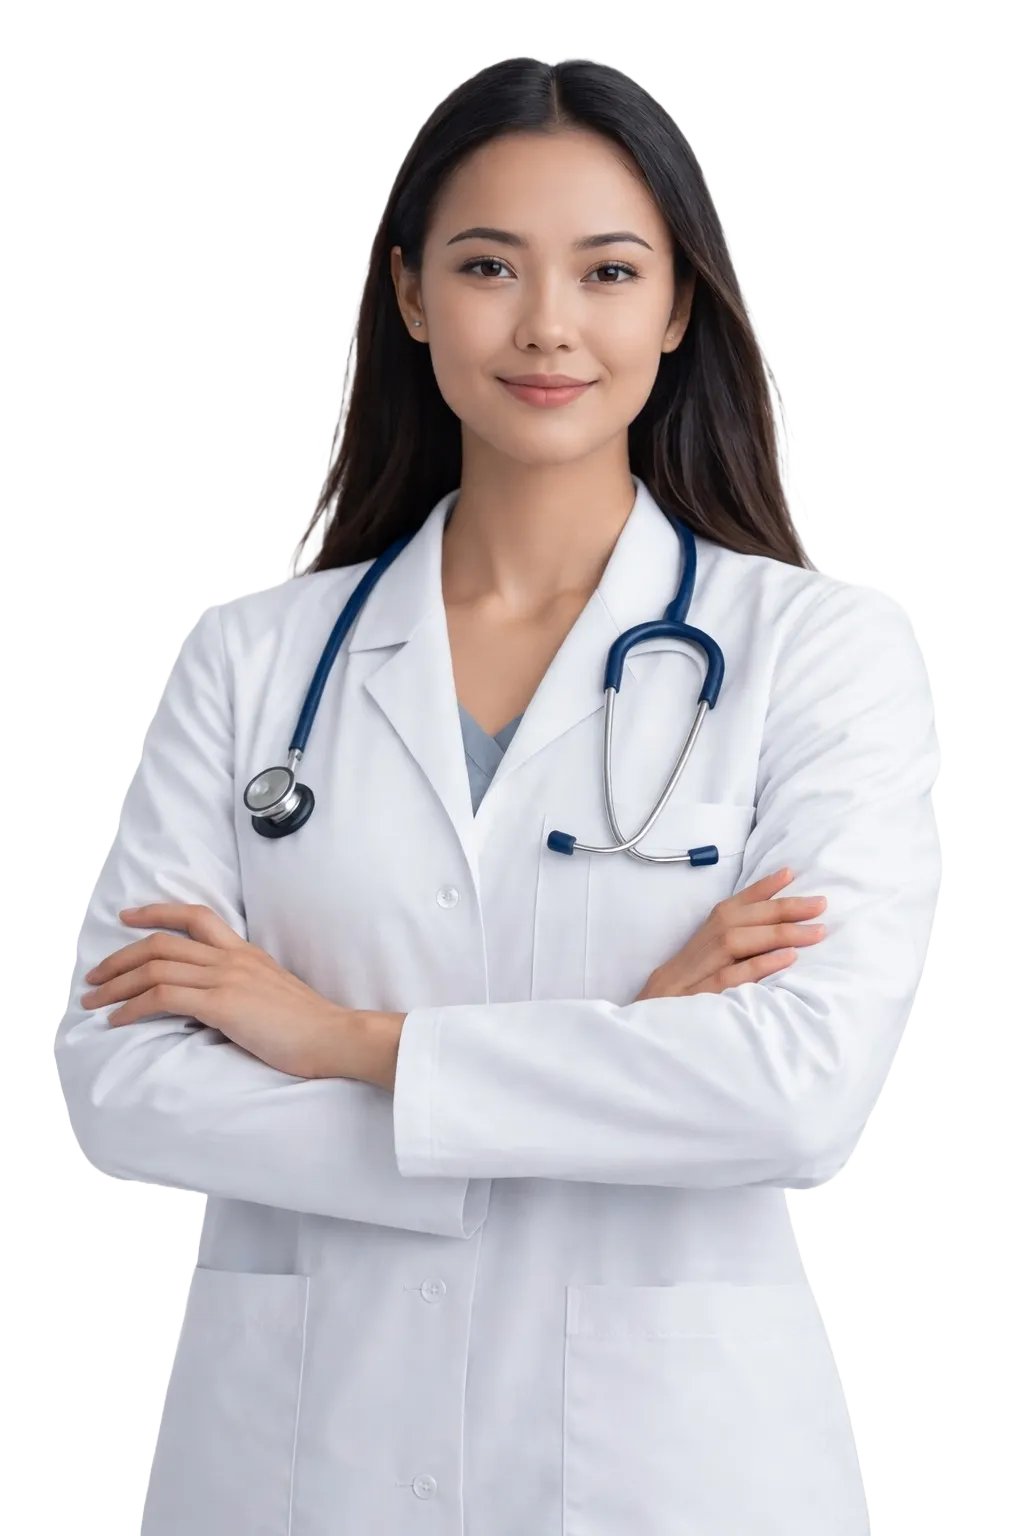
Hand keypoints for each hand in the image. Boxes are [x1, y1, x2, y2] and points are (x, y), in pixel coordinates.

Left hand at [81, 903, 354, 1079]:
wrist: (333, 1036)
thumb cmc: (307, 1025)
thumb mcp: (271, 992)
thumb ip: (242, 985)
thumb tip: (213, 999)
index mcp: (244, 951)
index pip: (195, 915)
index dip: (155, 911)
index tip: (128, 916)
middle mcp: (231, 957)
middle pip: (161, 942)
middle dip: (118, 958)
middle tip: (93, 976)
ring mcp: (226, 978)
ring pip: (154, 967)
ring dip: (116, 984)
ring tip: (93, 1001)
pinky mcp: (222, 1004)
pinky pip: (163, 996)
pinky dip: (132, 1007)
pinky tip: (118, 1019)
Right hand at [633, 868, 826, 1000]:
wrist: (634, 1041)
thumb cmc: (672, 1014)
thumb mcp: (695, 983)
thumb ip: (726, 964)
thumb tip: (772, 950)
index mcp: (693, 949)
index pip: (728, 910)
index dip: (758, 890)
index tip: (790, 873)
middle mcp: (692, 956)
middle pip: (735, 921)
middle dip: (780, 908)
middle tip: (820, 904)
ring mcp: (691, 978)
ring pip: (734, 942)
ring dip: (777, 932)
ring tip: (815, 931)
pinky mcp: (694, 1001)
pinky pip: (729, 977)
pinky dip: (760, 964)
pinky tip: (788, 957)